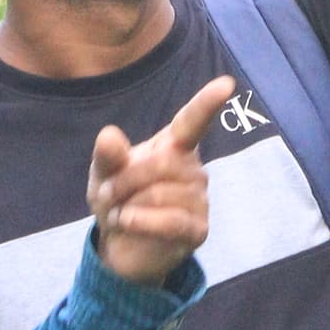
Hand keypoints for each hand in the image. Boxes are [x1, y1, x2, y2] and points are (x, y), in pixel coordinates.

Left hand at [89, 74, 235, 284]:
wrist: (121, 246)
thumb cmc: (119, 200)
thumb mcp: (104, 175)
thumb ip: (107, 156)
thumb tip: (109, 136)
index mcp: (174, 147)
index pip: (192, 121)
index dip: (207, 102)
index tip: (226, 84)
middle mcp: (193, 169)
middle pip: (162, 164)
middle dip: (126, 179)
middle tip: (107, 193)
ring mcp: (199, 200)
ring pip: (161, 195)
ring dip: (128, 205)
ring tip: (119, 212)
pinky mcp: (198, 230)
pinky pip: (170, 221)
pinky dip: (139, 222)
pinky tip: (127, 222)